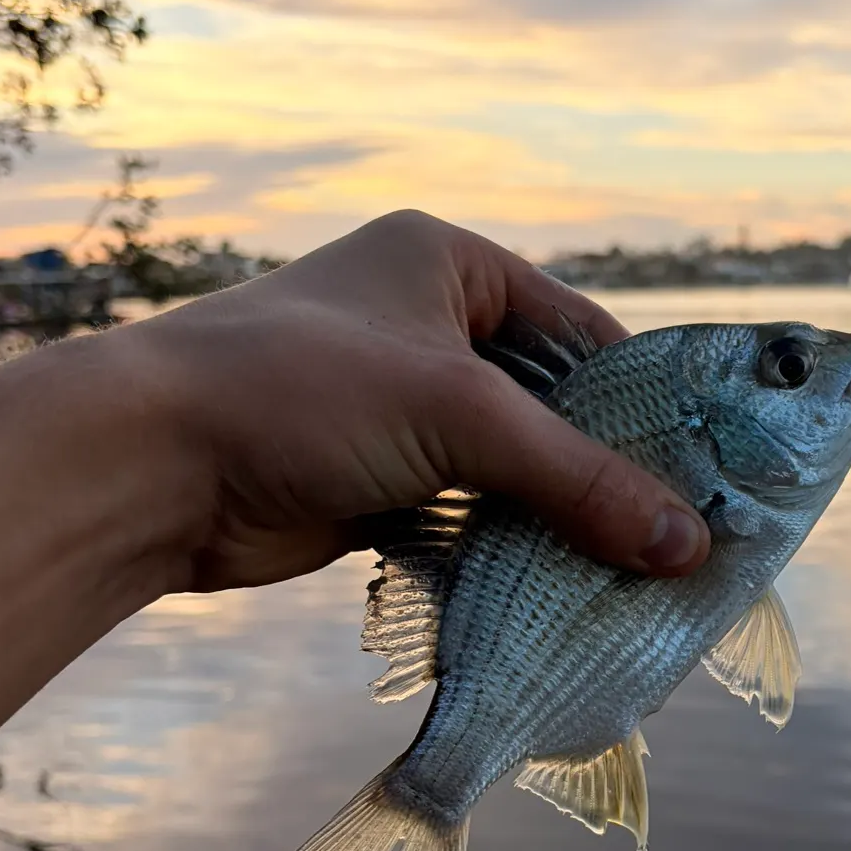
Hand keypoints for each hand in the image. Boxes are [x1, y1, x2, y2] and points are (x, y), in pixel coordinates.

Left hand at [120, 210, 710, 594]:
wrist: (145, 466)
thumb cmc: (303, 392)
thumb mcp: (457, 415)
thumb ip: (576, 477)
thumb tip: (686, 545)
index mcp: (450, 264)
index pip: (580, 331)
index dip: (643, 400)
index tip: (705, 466)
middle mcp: (429, 325)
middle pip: (549, 404)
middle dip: (603, 468)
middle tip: (679, 531)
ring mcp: (399, 404)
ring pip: (509, 463)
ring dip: (558, 515)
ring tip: (636, 570)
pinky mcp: (375, 475)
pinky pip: (468, 509)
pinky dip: (508, 544)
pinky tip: (560, 585)